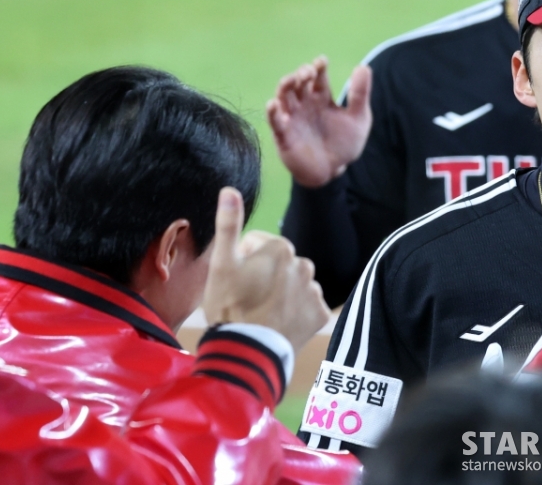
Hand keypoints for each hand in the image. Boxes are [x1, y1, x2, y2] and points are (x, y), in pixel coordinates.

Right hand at [202, 188, 330, 351]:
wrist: (248, 352)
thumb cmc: (229, 306)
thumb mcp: (221, 264)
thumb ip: (228, 225)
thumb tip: (230, 190)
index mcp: (280, 247)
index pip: (257, 247)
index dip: (242, 263)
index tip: (235, 283)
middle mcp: (304, 264)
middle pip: (278, 266)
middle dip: (264, 277)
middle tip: (247, 300)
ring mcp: (314, 290)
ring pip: (293, 286)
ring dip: (281, 294)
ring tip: (262, 313)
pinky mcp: (320, 314)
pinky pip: (307, 307)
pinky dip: (296, 313)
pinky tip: (279, 323)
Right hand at [267, 56, 372, 187]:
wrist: (333, 170)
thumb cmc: (344, 143)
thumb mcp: (358, 118)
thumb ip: (360, 94)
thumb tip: (363, 66)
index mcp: (321, 97)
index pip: (318, 78)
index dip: (318, 67)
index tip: (322, 61)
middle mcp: (304, 104)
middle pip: (298, 83)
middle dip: (301, 74)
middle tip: (308, 72)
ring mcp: (293, 118)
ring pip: (283, 97)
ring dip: (285, 86)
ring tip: (292, 80)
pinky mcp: (284, 135)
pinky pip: (274, 121)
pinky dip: (272, 112)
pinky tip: (273, 104)